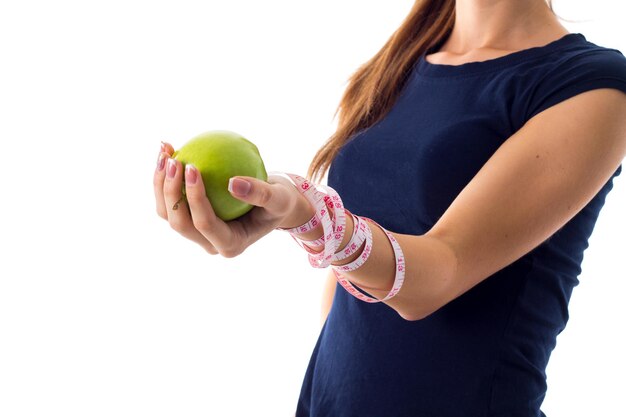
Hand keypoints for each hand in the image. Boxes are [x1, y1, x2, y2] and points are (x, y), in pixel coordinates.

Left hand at [153, 142, 310, 256]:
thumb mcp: (280, 198)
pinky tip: (167, 149)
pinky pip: (170, 198)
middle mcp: (209, 242)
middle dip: (170, 192)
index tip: (193, 166)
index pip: (205, 223)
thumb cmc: (280, 201)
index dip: (194, 197)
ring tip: (165, 152)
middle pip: (179, 222)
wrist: (273, 203)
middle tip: (174, 160)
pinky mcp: (190, 217)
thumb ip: (261, 194)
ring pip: (168, 212)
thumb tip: (232, 183)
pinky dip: (165, 175)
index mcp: (230, 244)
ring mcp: (196, 232)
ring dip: (160, 183)